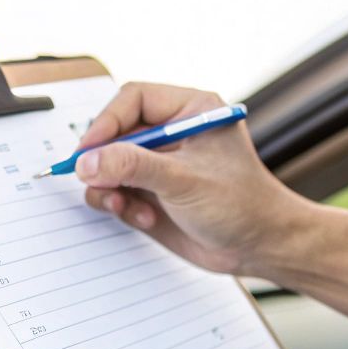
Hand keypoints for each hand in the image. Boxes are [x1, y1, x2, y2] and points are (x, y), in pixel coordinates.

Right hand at [76, 82, 314, 277]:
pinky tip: (144, 218)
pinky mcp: (152, 192)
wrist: (259, 248)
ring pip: (110, 164)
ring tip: (124, 205)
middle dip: (105, 160)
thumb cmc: (241, 205)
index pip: (133, 100)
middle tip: (97, 180)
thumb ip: (134, 166)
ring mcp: (160, 164)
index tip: (89, 150)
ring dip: (110, 187)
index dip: (107, 122)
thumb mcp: (184, 179)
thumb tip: (88, 161)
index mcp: (190, 111)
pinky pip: (116, 190)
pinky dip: (121, 205)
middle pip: (116, 133)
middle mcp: (172, 133)